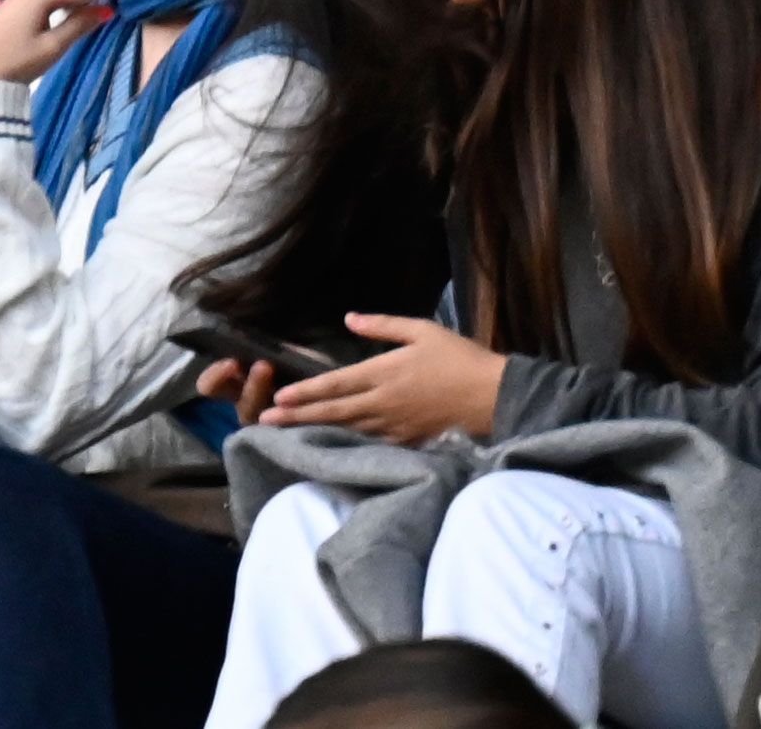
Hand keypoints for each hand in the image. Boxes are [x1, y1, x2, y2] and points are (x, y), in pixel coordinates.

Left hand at [255, 316, 511, 442]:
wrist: (495, 396)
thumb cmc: (459, 358)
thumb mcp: (422, 330)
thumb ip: (382, 325)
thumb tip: (350, 319)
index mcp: (383, 373)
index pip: (335, 384)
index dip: (304, 392)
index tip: (278, 397)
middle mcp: (383, 402)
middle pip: (333, 411)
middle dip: (297, 416)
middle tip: (265, 421)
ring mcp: (395, 425)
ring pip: (348, 429)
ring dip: (317, 429)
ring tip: (289, 432)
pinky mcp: (409, 440)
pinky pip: (372, 442)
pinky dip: (348, 441)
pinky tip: (332, 442)